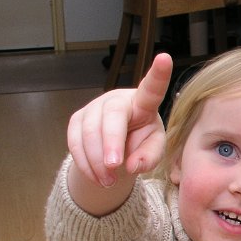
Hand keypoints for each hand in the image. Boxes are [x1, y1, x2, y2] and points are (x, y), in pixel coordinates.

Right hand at [66, 54, 172, 213]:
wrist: (117, 148)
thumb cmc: (141, 142)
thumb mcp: (153, 150)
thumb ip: (149, 157)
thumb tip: (132, 166)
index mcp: (144, 103)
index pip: (151, 89)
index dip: (158, 74)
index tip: (165, 58)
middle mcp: (118, 100)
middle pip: (112, 116)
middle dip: (111, 143)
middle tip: (115, 167)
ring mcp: (94, 107)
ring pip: (89, 132)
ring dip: (97, 161)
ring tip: (109, 182)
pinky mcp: (77, 120)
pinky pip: (75, 142)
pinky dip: (85, 164)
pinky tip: (97, 177)